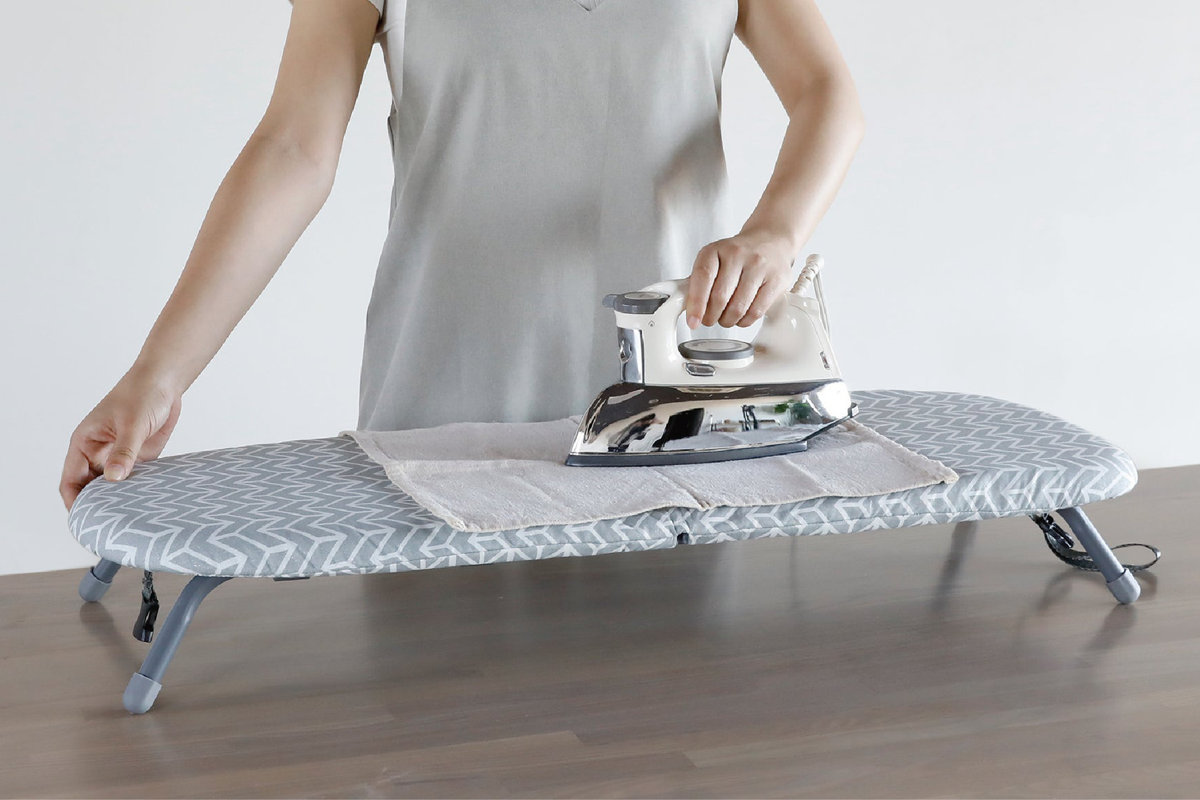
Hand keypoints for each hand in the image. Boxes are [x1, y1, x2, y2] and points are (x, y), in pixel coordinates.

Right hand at [59, 366, 182, 511]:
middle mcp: (98, 453)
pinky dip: (139, 492)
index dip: (75, 502)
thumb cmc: (141, 394)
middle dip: (98, 506)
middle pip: (91, 488)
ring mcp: (119, 457)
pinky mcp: (140, 458)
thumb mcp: (131, 424)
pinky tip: (147, 504)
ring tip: (130, 519)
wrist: (165, 383)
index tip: (85, 519)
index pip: (71, 480)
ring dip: (120, 500)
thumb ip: (123, 452)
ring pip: (113, 487)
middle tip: (110, 526)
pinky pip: (136, 481)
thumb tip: (113, 479)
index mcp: (84, 443)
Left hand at [684, 229, 797, 329]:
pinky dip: (745, 321)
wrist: (770, 241)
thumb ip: (698, 282)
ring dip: (728, 321)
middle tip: (710, 319)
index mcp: (716, 250)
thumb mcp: (714, 260)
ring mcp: (759, 266)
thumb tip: (685, 307)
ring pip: (738, 308)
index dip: (696, 303)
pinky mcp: (777, 279)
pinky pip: (756, 312)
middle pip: (720, 297)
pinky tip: (742, 316)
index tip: (693, 321)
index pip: (703, 277)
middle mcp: (737, 254)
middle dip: (711, 317)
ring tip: (726, 318)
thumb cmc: (738, 255)